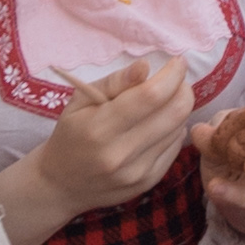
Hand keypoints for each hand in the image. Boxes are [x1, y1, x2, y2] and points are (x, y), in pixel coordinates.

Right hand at [29, 55, 197, 220]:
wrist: (62, 183)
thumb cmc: (71, 133)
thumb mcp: (81, 100)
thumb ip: (115, 82)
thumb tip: (145, 67)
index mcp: (99, 128)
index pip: (150, 96)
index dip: (172, 75)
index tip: (177, 61)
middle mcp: (121, 154)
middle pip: (175, 113)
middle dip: (182, 89)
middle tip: (174, 81)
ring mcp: (137, 172)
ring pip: (179, 129)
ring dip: (177, 109)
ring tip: (160, 103)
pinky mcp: (149, 182)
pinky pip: (175, 147)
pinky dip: (173, 130)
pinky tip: (156, 126)